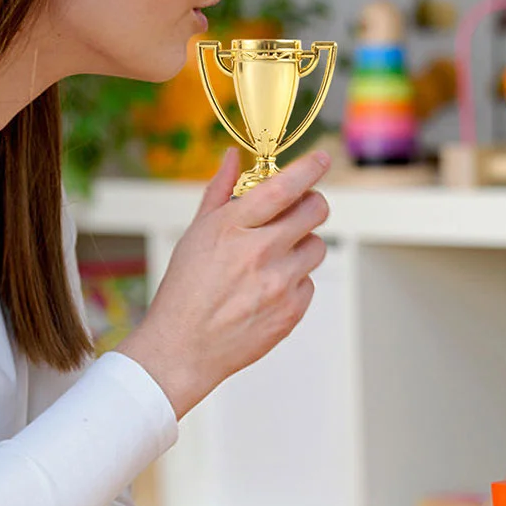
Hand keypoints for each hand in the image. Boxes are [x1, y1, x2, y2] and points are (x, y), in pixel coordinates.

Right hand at [118, 148, 330, 416]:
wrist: (183, 349)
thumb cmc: (185, 289)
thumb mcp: (195, 234)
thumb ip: (220, 191)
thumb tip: (233, 156)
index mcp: (233, 227)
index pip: (284, 187)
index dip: (309, 169)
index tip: (321, 159)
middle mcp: (260, 252)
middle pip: (316, 210)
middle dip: (312, 203)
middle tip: (300, 208)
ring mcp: (279, 283)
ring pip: (317, 246)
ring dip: (303, 244)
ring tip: (275, 257)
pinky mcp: (291, 311)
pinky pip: (309, 282)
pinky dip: (294, 280)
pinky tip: (267, 289)